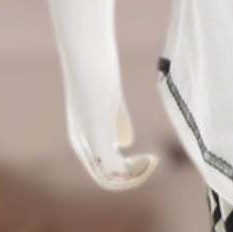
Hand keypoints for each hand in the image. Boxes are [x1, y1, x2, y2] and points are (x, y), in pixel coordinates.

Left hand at [40, 0, 158, 189]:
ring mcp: (88, 142)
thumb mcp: (111, 97)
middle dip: (130, 175)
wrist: (85, 52)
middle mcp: (81, 139)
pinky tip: (151, 159)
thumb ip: (117, 117)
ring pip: (108, 179)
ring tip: (152, 162)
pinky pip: (115, 175)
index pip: (99, 159)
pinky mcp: (98, 141)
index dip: (124, 164)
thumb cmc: (96, 60)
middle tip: (152, 162)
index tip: (147, 157)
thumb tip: (126, 139)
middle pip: (102, 174)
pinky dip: (136, 173)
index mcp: (82, 129)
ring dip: (134, 175)